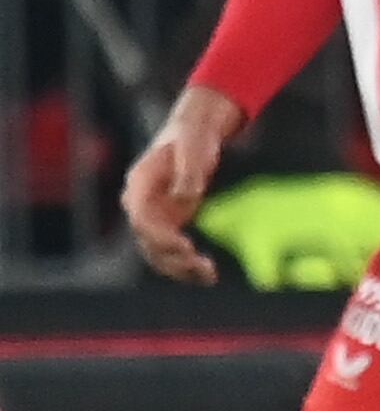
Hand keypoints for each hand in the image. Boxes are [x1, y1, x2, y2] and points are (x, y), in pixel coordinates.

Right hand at [120, 85, 246, 283]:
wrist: (194, 134)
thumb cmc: (193, 138)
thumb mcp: (193, 148)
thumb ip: (188, 171)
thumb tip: (184, 196)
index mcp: (140, 184)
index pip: (140, 218)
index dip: (158, 235)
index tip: (183, 245)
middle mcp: (141, 204)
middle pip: (147, 241)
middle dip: (172, 257)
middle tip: (202, 265)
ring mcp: (154, 215)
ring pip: (157, 252)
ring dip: (180, 269)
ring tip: (209, 276)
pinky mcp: (169, 223)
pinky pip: (171, 251)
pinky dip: (186, 265)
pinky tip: (207, 276)